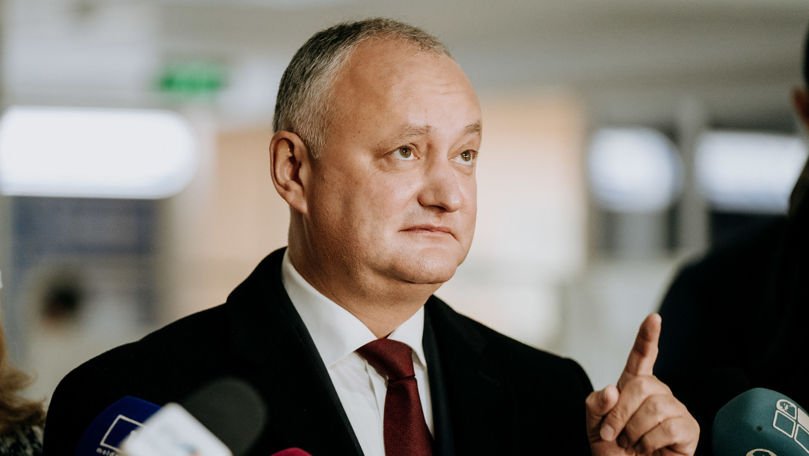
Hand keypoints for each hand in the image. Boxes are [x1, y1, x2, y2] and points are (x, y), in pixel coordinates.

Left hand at [586, 314, 698, 454]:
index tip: (654, 318)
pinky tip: (648, 449)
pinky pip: (668, 427)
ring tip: (631, 443)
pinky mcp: (689, 428)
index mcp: (634, 386)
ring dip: (633, 431)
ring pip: (654, 407)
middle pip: (641, 386)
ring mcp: (675, 409)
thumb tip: (612, 390)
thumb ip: (595, 405)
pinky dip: (649, 442)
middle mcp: (658, 393)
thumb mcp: (594, 426)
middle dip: (619, 413)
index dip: (647, 337)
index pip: (641, 357)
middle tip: (612, 434)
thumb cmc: (614, 449)